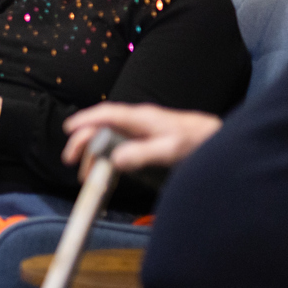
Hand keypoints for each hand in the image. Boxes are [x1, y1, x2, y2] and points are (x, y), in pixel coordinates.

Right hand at [62, 103, 221, 173]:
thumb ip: (143, 153)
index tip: (69, 129)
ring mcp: (143, 129)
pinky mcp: (148, 138)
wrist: (218, 138)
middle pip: (103, 126)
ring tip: (86, 173)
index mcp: (142, 118)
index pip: (107, 114)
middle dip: (84, 141)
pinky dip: (107, 154)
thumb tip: (115, 159)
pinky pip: (120, 143)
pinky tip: (106, 166)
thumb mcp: (170, 150)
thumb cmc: (197, 141)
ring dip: (94, 152)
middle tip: (71, 160)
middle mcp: (139, 121)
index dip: (86, 120)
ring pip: (109, 136)